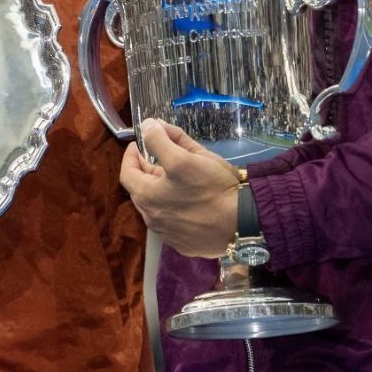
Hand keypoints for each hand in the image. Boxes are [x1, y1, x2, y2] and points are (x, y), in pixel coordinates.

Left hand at [119, 119, 239, 258]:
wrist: (244, 223)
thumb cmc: (214, 187)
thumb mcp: (187, 157)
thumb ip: (161, 139)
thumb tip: (148, 126)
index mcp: (147, 196)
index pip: (127, 172)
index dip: (131, 156)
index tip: (138, 146)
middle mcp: (152, 219)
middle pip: (141, 191)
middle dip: (146, 172)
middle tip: (158, 159)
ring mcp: (167, 235)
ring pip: (156, 209)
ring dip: (159, 193)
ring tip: (175, 180)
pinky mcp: (183, 246)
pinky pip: (172, 225)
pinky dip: (174, 211)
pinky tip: (188, 203)